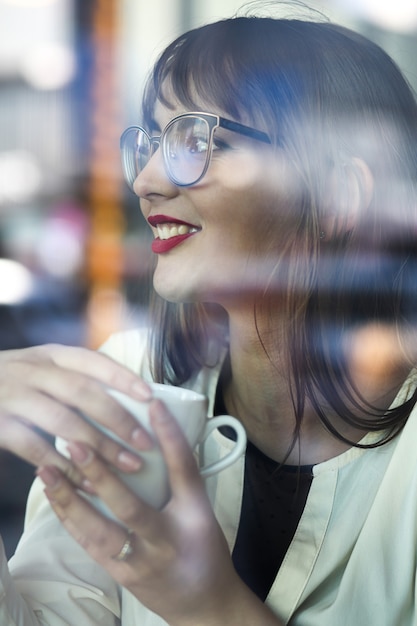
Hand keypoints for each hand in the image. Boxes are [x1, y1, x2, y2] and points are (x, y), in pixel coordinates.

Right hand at [0, 343, 152, 485]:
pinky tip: (86, 483)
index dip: (124, 378)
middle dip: (119, 419)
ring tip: (128, 466)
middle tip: (146, 442)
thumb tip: (124, 398)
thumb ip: (69, 377)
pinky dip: (64, 467)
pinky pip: (35, 448)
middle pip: (84, 393)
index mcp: (48, 354)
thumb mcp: (37, 367)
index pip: (93, 361)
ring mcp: (12, 395)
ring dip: (99, 446)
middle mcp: (32, 370)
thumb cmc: (8, 382)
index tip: (152, 396)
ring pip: (63, 421)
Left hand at [37, 400, 278, 625]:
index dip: (169, 435)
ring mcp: (137, 562)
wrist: (202, 605)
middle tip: (77, 443)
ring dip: (70, 500)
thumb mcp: (203, 510)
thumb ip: (183, 476)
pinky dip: (69, 519)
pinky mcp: (118, 573)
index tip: (152, 403)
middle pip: (130, 507)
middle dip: (101, 475)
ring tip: (48, 471)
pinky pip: (88, 545)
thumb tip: (163, 432)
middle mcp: (164, 542)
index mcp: (193, 518)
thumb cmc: (206, 551)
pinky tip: (54, 497)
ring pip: (98, 532)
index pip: (182, 470)